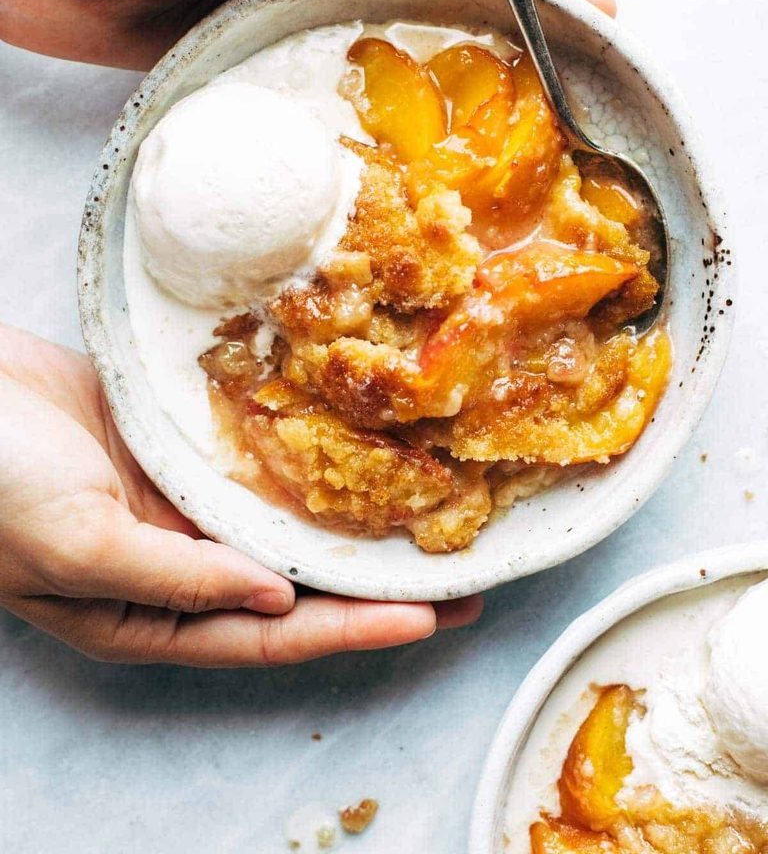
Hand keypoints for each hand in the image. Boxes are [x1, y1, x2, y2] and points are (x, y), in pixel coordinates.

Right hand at [0, 324, 480, 665]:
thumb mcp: (80, 546)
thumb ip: (175, 579)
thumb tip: (274, 597)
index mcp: (148, 612)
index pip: (268, 634)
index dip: (349, 628)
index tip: (425, 618)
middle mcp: (178, 564)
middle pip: (292, 584)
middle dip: (370, 586)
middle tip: (456, 581)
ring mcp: (182, 502)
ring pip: (282, 522)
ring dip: (347, 523)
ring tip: (424, 520)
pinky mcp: (182, 448)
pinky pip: (257, 458)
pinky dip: (304, 459)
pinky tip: (354, 449)